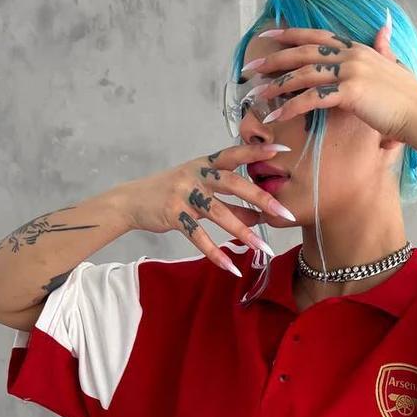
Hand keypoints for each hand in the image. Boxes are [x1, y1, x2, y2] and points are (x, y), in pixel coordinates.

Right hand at [117, 141, 292, 274]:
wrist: (132, 201)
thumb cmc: (171, 193)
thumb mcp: (200, 190)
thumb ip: (228, 200)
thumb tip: (258, 215)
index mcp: (204, 164)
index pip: (235, 154)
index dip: (257, 151)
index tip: (282, 149)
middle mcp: (196, 175)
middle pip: (234, 184)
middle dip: (262, 199)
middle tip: (285, 213)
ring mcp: (183, 194)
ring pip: (219, 213)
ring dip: (243, 232)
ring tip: (263, 248)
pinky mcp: (173, 214)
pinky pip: (198, 236)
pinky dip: (215, 253)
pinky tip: (231, 266)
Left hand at [241, 16, 416, 142]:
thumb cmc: (407, 97)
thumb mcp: (393, 65)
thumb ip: (383, 47)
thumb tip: (384, 27)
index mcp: (356, 48)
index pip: (316, 35)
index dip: (290, 34)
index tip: (268, 35)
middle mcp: (350, 55)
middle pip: (303, 51)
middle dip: (274, 59)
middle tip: (251, 68)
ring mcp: (350, 72)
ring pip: (304, 74)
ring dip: (277, 86)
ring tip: (256, 97)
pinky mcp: (349, 92)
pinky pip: (312, 98)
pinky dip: (291, 107)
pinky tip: (276, 117)